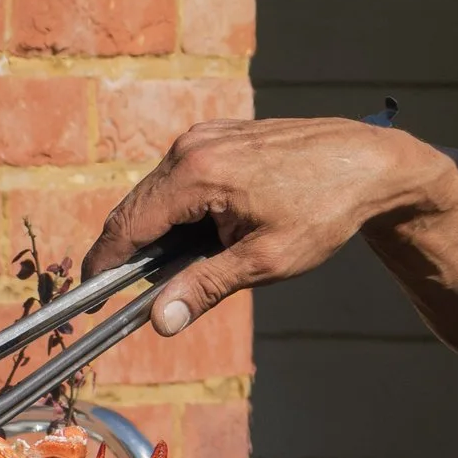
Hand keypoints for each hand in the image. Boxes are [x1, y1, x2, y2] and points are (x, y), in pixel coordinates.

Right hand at [84, 118, 435, 336]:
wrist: (368, 163)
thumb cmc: (323, 211)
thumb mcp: (265, 261)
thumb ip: (205, 287)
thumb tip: (159, 321)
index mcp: (196, 175)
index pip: (127, 225)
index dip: (103, 265)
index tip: (89, 299)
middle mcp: (191, 147)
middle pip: (136, 210)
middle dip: (131, 255)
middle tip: (135, 299)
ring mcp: (204, 136)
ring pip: (158, 195)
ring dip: (160, 233)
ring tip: (186, 269)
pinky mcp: (218, 136)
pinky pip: (180, 179)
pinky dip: (180, 211)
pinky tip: (208, 237)